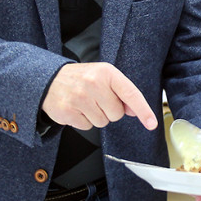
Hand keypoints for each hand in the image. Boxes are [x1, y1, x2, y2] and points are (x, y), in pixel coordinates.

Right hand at [42, 62, 157, 130]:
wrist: (49, 80)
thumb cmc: (80, 79)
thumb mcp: (102, 77)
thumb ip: (121, 92)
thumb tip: (135, 111)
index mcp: (106, 73)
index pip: (131, 94)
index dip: (143, 110)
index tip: (152, 123)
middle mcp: (93, 83)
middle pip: (116, 114)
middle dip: (109, 111)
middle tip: (96, 100)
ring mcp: (79, 98)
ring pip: (102, 122)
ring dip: (96, 117)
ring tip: (84, 104)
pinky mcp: (68, 112)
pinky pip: (87, 127)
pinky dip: (83, 121)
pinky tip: (76, 109)